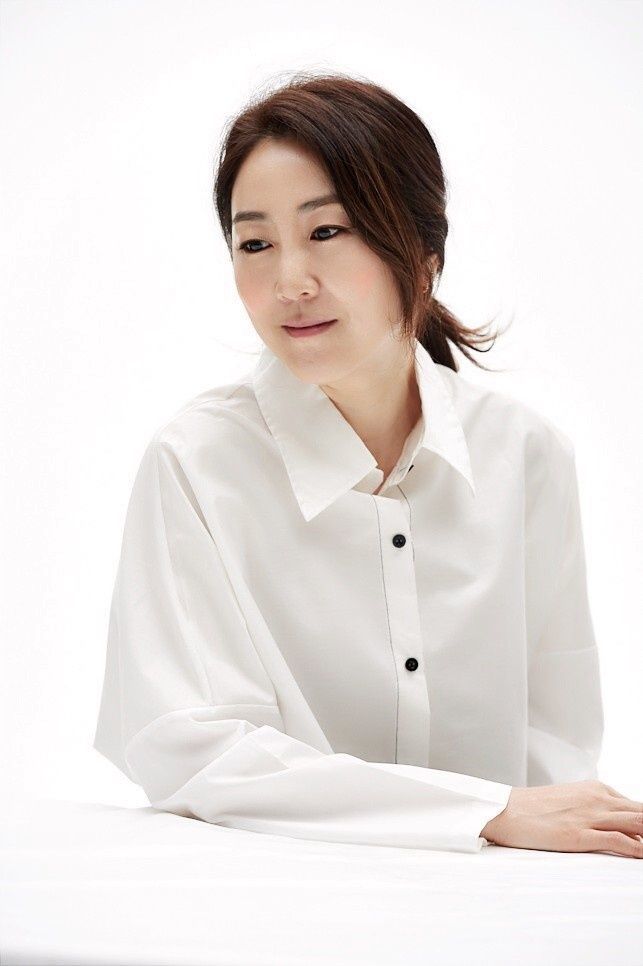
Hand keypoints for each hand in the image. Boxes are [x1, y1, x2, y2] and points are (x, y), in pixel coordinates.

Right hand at [481, 780, 642, 857]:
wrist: (505, 810)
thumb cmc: (535, 809)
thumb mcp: (572, 801)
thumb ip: (598, 811)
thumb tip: (625, 831)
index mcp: (596, 789)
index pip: (638, 805)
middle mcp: (597, 799)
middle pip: (642, 812)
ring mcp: (589, 816)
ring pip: (637, 823)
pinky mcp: (579, 834)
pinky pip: (618, 841)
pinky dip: (636, 849)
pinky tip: (642, 854)